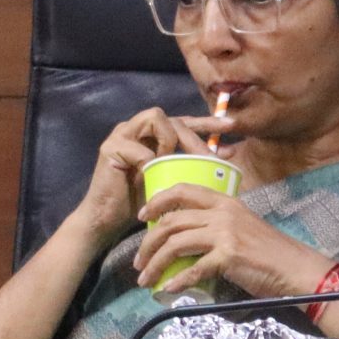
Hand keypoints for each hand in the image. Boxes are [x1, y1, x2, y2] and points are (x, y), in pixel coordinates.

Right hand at [67, 107, 233, 244]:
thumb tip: (226, 156)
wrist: (106, 221)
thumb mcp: (173, 181)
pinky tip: (151, 174)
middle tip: (210, 157)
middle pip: (173, 118)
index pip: (183, 122)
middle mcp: (136, 128)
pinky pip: (138, 147)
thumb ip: (192, 165)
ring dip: (169, 140)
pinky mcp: (110, 148)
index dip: (207, 123)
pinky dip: (149, 160)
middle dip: (195, 137)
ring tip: (170, 163)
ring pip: (155, 117)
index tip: (231, 126)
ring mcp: (121, 135)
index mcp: (151, 135)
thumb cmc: (139, 203)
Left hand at [132, 183, 331, 298]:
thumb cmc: (268, 250)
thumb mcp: (240, 225)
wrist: (295, 267)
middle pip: (171, 222)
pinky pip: (193, 269)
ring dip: (155, 263)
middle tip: (138, 259)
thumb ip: (214, 223)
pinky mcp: (228, 257)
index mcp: (224, 201)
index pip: (182, 190)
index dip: (157, 201)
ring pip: (176, 244)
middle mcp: (222, 213)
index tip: (142, 216)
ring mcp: (225, 234)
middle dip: (148, 243)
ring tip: (145, 278)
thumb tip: (182, 235)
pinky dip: (178, 281)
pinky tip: (169, 289)